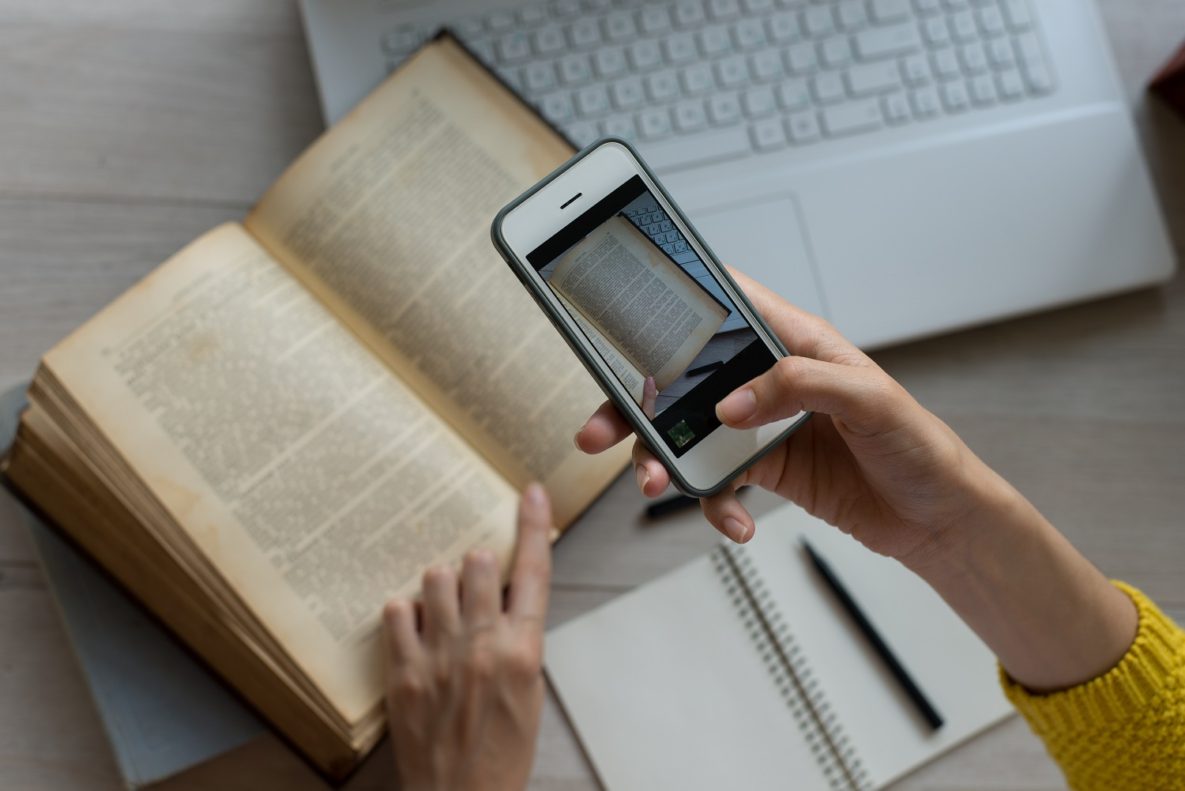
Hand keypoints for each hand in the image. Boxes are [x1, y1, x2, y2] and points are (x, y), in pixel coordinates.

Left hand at [382, 484, 552, 790]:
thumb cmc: (503, 750)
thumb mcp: (529, 690)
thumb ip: (519, 638)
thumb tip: (505, 596)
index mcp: (523, 651)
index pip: (533, 573)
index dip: (532, 526)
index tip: (530, 493)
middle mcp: (482, 646)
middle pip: (477, 564)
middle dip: (478, 565)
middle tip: (476, 582)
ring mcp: (439, 657)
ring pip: (437, 578)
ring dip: (443, 584)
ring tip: (444, 608)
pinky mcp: (403, 672)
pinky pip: (397, 611)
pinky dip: (406, 611)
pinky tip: (414, 626)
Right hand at [576, 269, 1009, 566]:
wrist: (936, 519)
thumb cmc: (920, 447)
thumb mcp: (872, 401)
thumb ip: (800, 386)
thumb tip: (733, 403)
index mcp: (795, 341)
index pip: (726, 302)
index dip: (676, 300)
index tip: (626, 314)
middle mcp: (768, 379)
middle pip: (683, 378)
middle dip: (636, 403)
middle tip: (600, 429)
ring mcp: (759, 425)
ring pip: (687, 433)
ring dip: (661, 460)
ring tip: (654, 486)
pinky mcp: (761, 468)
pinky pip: (715, 481)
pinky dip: (714, 503)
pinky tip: (736, 521)